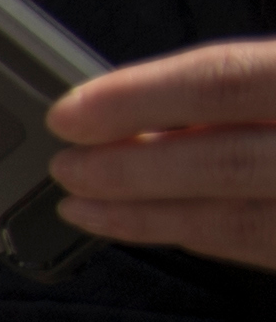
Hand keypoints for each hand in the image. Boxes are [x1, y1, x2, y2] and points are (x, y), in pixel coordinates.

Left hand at [48, 37, 275, 273]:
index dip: (137, 98)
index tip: (68, 113)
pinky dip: (199, 235)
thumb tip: (144, 96)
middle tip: (65, 168)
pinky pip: (260, 245)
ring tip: (82, 207)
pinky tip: (149, 224)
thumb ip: (245, 75)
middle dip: (129, 169)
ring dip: (147, 215)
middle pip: (221, 161)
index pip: (223, 82)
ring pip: (236, 219)